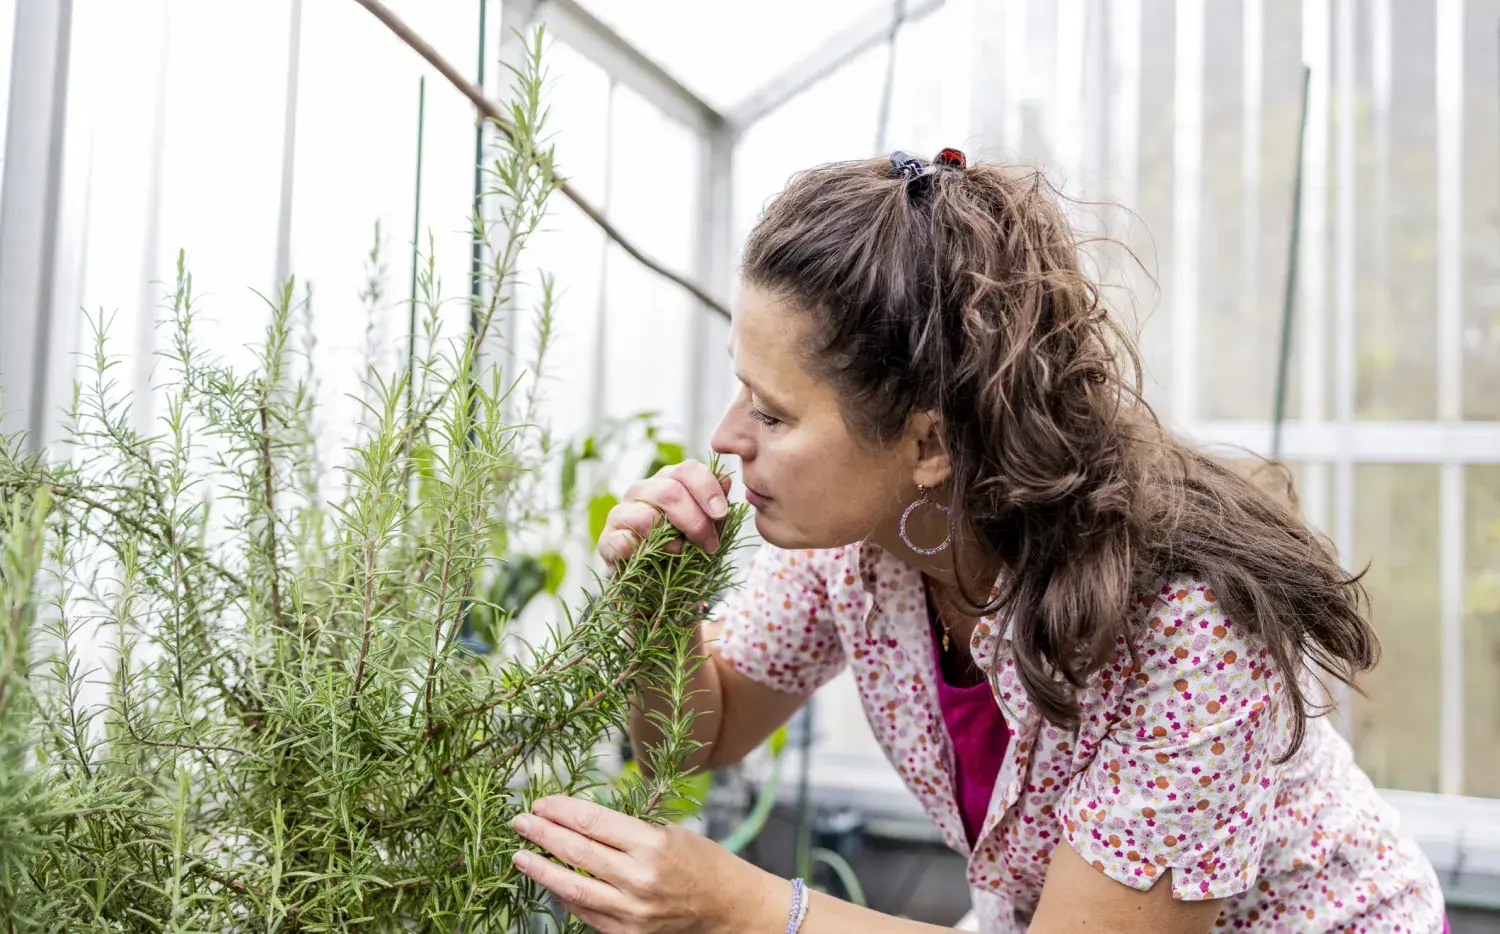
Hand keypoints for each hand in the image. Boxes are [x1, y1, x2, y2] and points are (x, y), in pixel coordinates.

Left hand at [511, 795, 781, 933]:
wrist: (730, 908)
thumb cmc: (704, 863)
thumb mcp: (669, 833)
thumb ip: (626, 832)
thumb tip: (579, 823)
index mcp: (652, 845)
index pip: (593, 822)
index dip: (561, 810)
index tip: (541, 803)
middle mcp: (639, 879)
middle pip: (577, 851)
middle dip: (543, 834)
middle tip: (520, 821)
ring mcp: (632, 911)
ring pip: (573, 887)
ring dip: (542, 869)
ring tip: (520, 855)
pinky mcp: (628, 933)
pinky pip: (587, 912)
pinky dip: (565, 896)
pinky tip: (551, 881)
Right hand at [598, 461, 731, 567]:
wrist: (657, 587)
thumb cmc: (684, 552)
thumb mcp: (707, 530)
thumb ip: (716, 507)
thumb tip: (727, 480)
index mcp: (669, 481)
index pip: (687, 469)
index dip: (707, 489)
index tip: (721, 514)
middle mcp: (642, 490)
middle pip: (669, 491)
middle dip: (695, 520)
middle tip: (709, 545)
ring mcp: (621, 513)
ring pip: (646, 514)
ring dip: (669, 538)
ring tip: (678, 552)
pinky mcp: (606, 539)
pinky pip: (622, 540)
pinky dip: (641, 551)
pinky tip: (651, 559)